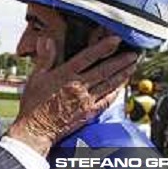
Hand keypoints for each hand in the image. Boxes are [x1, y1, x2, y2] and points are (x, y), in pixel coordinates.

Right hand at [7, 35, 137, 155]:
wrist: (35, 129)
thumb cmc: (33, 104)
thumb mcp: (35, 77)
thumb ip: (45, 58)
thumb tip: (46, 40)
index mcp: (64, 75)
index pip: (88, 57)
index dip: (104, 47)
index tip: (116, 39)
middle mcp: (78, 86)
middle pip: (104, 70)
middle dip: (121, 61)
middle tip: (134, 54)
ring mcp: (85, 100)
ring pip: (109, 84)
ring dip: (123, 75)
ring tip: (133, 66)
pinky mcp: (88, 113)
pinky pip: (106, 100)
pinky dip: (116, 92)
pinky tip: (122, 86)